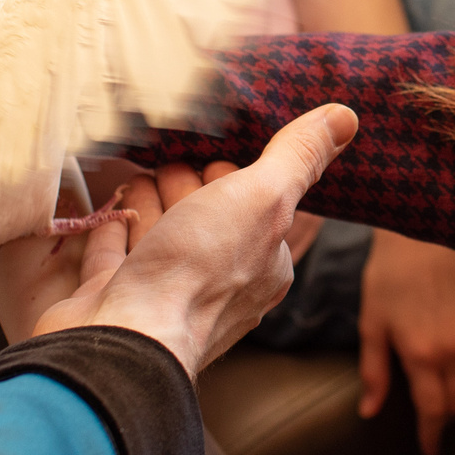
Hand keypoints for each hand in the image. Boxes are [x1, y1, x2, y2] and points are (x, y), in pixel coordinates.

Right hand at [31, 105, 357, 372]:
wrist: (124, 339)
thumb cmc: (199, 271)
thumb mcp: (263, 198)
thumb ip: (299, 157)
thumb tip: (345, 116)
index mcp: (266, 263)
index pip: (255, 203)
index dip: (235, 175)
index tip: (215, 157)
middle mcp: (221, 284)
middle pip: (206, 216)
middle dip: (188, 185)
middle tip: (168, 163)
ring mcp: (165, 294)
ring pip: (162, 234)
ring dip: (150, 202)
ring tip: (135, 177)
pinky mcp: (117, 299)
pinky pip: (117, 257)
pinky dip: (115, 232)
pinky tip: (108, 213)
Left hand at [358, 230, 454, 454]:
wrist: (420, 233)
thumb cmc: (389, 278)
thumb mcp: (372, 325)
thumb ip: (374, 372)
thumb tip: (370, 411)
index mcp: (424, 356)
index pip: (434, 410)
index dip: (432, 434)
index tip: (429, 449)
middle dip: (448, 418)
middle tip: (434, 423)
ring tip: (452, 400)